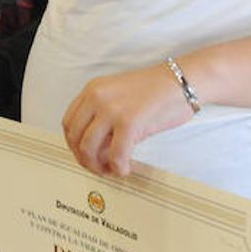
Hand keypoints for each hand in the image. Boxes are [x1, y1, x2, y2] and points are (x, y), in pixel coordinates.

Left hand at [61, 61, 195, 176]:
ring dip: (97, 166)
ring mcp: (111, 110)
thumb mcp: (119, 96)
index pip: (68, 122)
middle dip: (83, 158)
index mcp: (92, 90)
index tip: (85, 154)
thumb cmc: (156, 90)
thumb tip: (96, 148)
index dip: (74, 144)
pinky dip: (118, 168)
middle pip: (74, 137)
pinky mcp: (129, 122)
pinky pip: (115, 155)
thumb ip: (103, 116)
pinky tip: (125, 169)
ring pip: (88, 148)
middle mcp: (96, 97)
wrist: (181, 82)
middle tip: (98, 167)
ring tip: (111, 169)